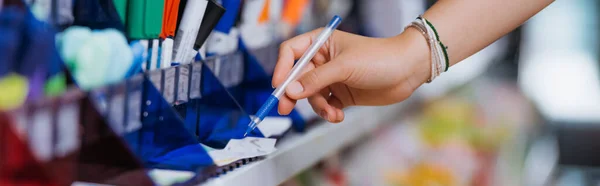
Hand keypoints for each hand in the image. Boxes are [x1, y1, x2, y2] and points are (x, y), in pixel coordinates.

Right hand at [272, 28, 430, 122]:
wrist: (408, 70)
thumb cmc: (380, 57)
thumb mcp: (344, 67)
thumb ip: (316, 79)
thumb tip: (292, 90)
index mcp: (321, 43)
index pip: (291, 53)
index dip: (282, 68)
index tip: (278, 86)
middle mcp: (324, 60)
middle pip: (297, 78)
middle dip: (294, 94)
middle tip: (285, 108)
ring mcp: (333, 78)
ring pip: (311, 95)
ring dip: (318, 106)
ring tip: (331, 112)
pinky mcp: (342, 94)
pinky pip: (325, 106)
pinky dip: (328, 112)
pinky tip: (338, 115)